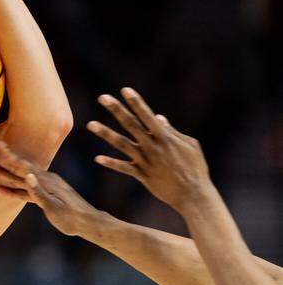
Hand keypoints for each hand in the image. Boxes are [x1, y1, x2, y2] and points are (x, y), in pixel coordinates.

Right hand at [0, 141, 101, 236]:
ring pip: (20, 177)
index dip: (9, 156)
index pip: (23, 166)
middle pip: (19, 168)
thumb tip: (27, 176)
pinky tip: (1, 189)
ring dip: (4, 171)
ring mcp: (45, 187)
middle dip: (2, 159)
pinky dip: (12, 188)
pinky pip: (24, 189)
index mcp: (46, 181)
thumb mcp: (54, 207)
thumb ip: (39, 192)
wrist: (89, 223)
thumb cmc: (72, 218)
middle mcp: (45, 180)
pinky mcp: (45, 196)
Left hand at [88, 88, 212, 210]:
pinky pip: (123, 168)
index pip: (147, 115)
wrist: (193, 194)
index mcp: (166, 137)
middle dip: (117, 109)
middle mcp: (153, 146)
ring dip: (105, 133)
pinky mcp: (142, 175)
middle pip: (131, 124)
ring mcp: (146, 160)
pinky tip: (97, 158)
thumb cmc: (195, 168)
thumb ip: (172, 132)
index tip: (124, 90)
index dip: (136, 102)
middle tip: (102, 97)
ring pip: (121, 144)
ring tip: (90, 124)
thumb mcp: (189, 145)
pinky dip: (111, 163)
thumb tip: (158, 118)